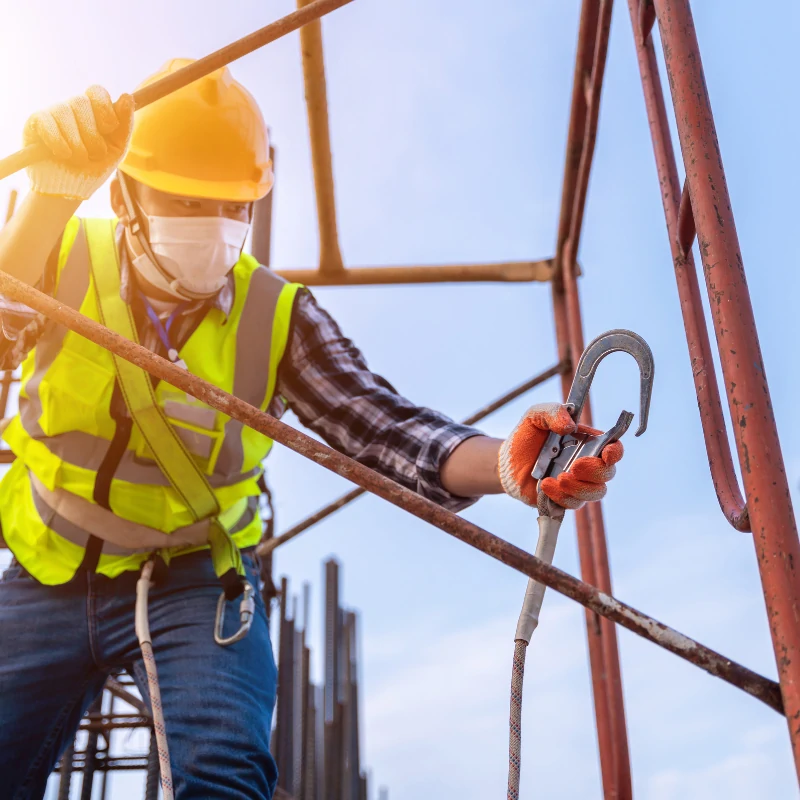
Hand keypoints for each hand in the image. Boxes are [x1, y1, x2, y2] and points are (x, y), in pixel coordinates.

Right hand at [23, 86, 133, 200]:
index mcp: (93, 111)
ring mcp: (53, 113)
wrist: (70, 189)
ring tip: (78, 159)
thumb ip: (124, 125)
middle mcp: (72, 107)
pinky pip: (47, 122)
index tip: (108, 129)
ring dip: (77, 143)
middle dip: (92, 134)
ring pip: (65, 112)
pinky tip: (62, 154)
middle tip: (93, 154)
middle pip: (82, 102)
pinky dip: (59, 142)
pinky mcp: (35, 122)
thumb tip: (126, 96)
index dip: (104, 109)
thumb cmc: (94, 168)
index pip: (97, 91)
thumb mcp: (116, 149)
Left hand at [498, 402, 623, 509]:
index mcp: (587, 442)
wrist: (507, 462)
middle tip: (574, 466)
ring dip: (579, 487)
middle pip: (607, 473)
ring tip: (558, 478)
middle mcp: (587, 464)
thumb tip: (569, 425)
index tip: (607, 454)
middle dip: (594, 471)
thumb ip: (552, 412)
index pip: (613, 448)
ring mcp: (578, 483)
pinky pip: (574, 504)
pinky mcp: (565, 499)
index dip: (615, 452)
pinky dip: (562, 496)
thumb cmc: (526, 437)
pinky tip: (545, 485)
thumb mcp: (535, 416)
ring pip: (595, 493)